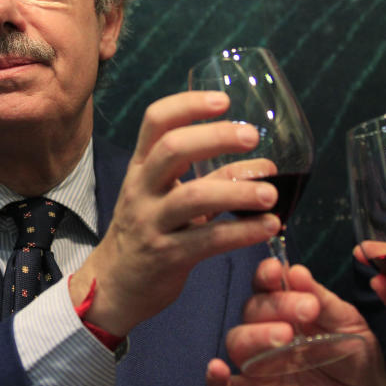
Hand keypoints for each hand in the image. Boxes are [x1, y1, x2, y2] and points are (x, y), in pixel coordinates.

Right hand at [72, 91, 281, 335]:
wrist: (115, 284)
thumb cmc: (148, 232)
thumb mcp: (169, 198)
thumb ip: (210, 179)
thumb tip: (261, 163)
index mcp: (141, 167)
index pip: (156, 122)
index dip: (189, 105)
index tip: (225, 100)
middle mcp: (142, 189)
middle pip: (172, 149)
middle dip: (215, 138)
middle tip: (252, 137)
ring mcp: (152, 222)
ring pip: (192, 197)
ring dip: (237, 191)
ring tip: (270, 193)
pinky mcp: (167, 256)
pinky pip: (207, 240)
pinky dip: (242, 232)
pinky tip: (269, 227)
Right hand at [206, 258, 385, 385]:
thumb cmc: (354, 355)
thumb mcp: (348, 321)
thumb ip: (322, 298)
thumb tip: (296, 270)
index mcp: (286, 308)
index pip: (264, 286)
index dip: (264, 275)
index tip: (276, 270)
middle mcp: (267, 331)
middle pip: (251, 310)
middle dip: (275, 304)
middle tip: (309, 309)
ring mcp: (262, 363)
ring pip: (238, 341)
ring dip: (254, 334)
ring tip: (285, 336)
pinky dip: (217, 380)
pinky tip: (216, 369)